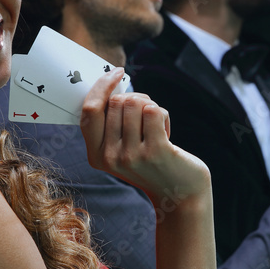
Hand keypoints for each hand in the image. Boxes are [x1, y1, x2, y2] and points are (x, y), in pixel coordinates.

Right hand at [81, 69, 209, 201]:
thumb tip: (110, 82)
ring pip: (135, 103)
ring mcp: (131, 156)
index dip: (101, 87)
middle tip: (148, 116)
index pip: (89, 111)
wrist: (180, 195)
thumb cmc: (152, 164)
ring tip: (156, 128)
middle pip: (116, 102)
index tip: (117, 73)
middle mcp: (110, 157)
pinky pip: (154, 111)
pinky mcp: (155, 152)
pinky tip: (166, 133)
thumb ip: (111, 125)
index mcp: (96, 156)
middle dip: (136, 99)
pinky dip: (163, 115)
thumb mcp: (122, 151)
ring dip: (151, 107)